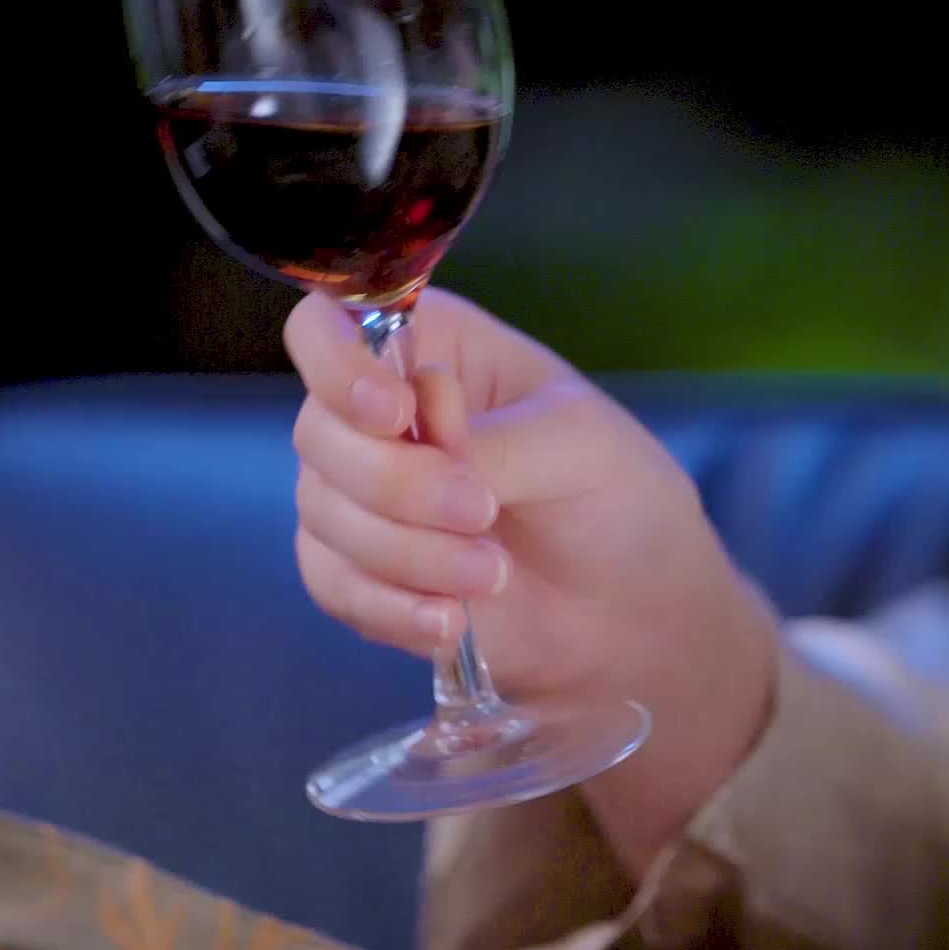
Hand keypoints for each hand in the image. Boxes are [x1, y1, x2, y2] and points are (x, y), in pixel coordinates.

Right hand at [287, 288, 777, 863]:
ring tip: (492, 576)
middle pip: (318, 430)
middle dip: (395, 484)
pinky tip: (449, 622)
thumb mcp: (578, 444)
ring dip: (405, 553)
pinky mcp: (360, 570)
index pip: (327, 327)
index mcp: (430, 346)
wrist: (630, 613)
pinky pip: (329, 582)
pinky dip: (386, 606)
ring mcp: (361, 493)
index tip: (396, 414)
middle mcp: (378, 412)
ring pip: (321, 512)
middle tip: (482, 514)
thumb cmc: (615, 495)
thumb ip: (493, 438)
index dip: (338, 365)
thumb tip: (423, 431)